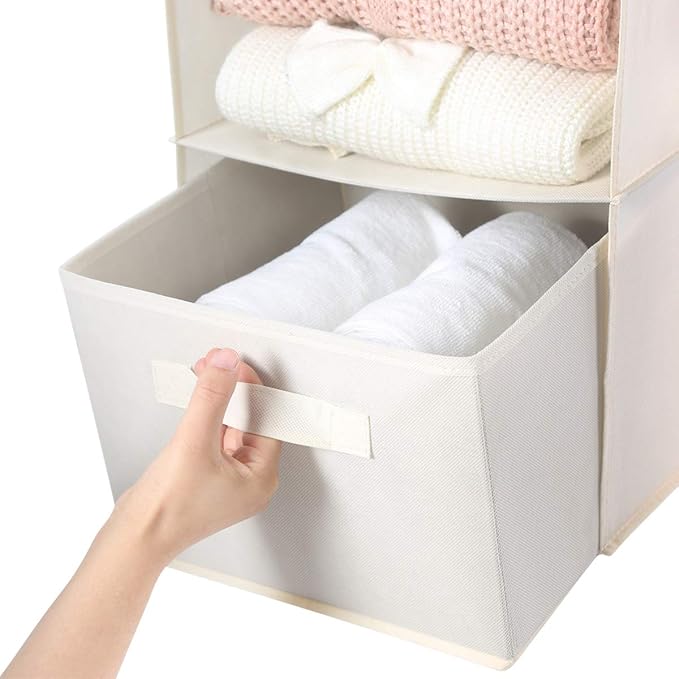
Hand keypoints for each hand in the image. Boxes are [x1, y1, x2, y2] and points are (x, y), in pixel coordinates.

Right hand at [112, 348, 281, 565]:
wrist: (134, 538)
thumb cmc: (168, 508)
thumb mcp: (194, 441)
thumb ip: (212, 398)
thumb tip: (226, 365)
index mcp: (262, 478)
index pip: (267, 420)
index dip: (252, 389)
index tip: (236, 365)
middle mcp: (251, 480)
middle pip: (251, 422)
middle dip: (234, 390)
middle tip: (219, 364)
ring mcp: (229, 479)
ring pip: (232, 427)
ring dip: (219, 400)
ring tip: (207, 372)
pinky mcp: (209, 476)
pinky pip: (216, 437)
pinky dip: (208, 416)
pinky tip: (199, 397)